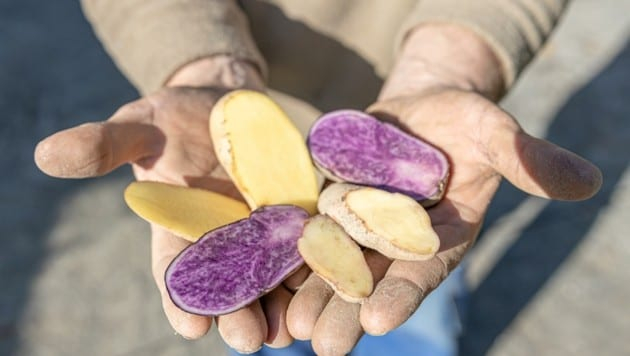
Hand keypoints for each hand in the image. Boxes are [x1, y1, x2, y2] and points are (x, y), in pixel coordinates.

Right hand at [34, 57, 294, 351]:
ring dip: (280, 303)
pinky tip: (329, 285)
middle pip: (230, 284)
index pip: (176, 270)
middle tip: (248, 339)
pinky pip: (310, 243)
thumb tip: (46, 154)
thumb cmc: (175, 117)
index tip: (190, 324)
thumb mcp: (140, 123)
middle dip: (238, 311)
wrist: (227, 104)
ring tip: (289, 329)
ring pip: (272, 275)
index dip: (181, 296)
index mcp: (180, 227)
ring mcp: (263, 228)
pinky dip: (318, 265)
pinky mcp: (299, 210)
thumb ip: (105, 144)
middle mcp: (222, 238)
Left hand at [284, 25, 602, 354]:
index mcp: (440, 238)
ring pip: (332, 266)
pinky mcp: (327, 206)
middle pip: (370, 280)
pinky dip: (286, 254)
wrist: (417, 110)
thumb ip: (524, 158)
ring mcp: (357, 226)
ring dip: (311, 294)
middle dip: (346, 310)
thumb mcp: (492, 130)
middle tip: (323, 345)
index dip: (402, 294)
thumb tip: (585, 182)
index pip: (421, 272)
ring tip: (290, 324)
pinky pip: (305, 233)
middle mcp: (395, 242)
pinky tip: (263, 275)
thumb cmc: (462, 122)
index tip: (377, 318)